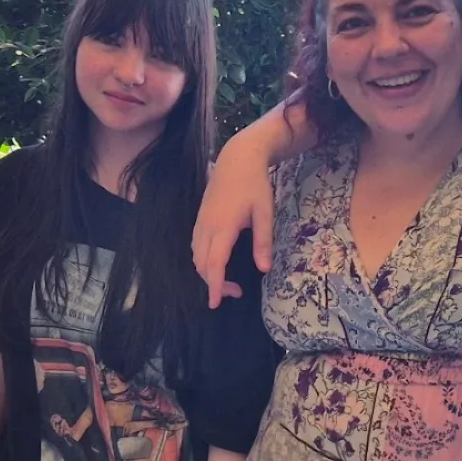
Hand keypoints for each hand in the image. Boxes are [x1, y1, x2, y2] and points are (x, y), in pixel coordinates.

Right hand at [192, 133, 274, 307]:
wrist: (238, 158)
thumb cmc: (255, 184)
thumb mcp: (265, 212)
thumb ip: (263, 241)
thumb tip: (263, 269)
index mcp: (223, 226)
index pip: (214, 263)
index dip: (215, 285)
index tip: (216, 303)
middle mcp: (207, 226)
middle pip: (202, 264)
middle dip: (214, 283)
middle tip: (237, 293)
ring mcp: (201, 221)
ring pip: (196, 255)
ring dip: (208, 273)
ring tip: (228, 283)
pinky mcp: (200, 218)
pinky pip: (195, 245)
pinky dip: (203, 260)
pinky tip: (217, 263)